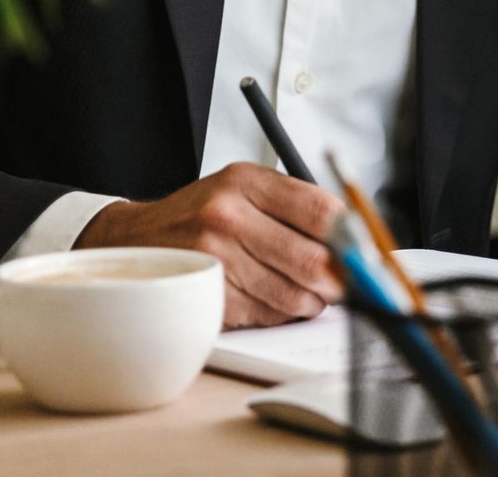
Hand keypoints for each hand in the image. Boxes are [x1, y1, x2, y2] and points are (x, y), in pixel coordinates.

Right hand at [74, 163, 344, 327]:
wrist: (134, 242)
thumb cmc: (200, 216)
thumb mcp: (242, 189)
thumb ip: (294, 206)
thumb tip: (355, 237)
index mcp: (244, 181)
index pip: (320, 209)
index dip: (351, 235)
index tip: (363, 248)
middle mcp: (226, 215)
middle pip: (312, 259)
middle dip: (338, 279)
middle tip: (343, 283)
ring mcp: (213, 258)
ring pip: (294, 295)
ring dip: (311, 301)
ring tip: (305, 292)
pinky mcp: (206, 296)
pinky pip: (266, 316)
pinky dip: (280, 314)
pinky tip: (270, 300)